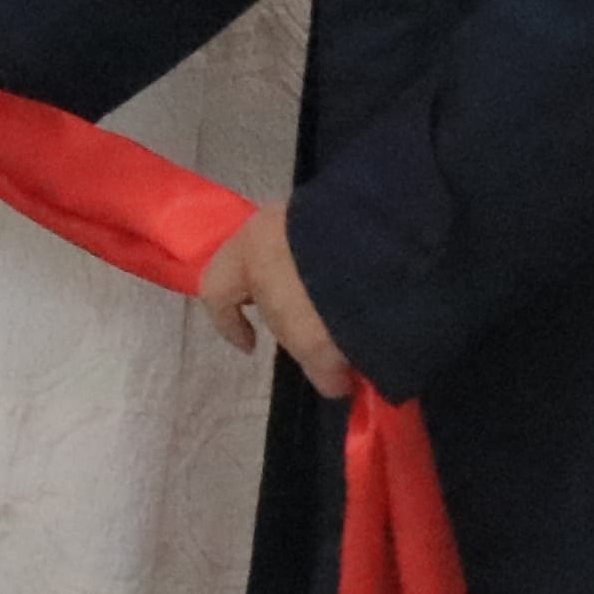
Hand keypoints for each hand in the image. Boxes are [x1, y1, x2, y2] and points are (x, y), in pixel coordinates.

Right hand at [195, 197, 354, 396]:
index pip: (217, 291)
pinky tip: (362, 291)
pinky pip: (334, 247)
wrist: (376, 238)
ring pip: (298, 255)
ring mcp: (308, 210)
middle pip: (259, 269)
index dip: (228, 325)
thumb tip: (336, 383)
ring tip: (340, 314)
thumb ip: (319, 369)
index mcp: (245, 254)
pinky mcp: (347, 210)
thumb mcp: (313, 344)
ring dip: (314, 288)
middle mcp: (268, 225)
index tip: (253, 346)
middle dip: (281, 304)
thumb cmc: (321, 291)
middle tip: (307, 331)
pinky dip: (342, 272)